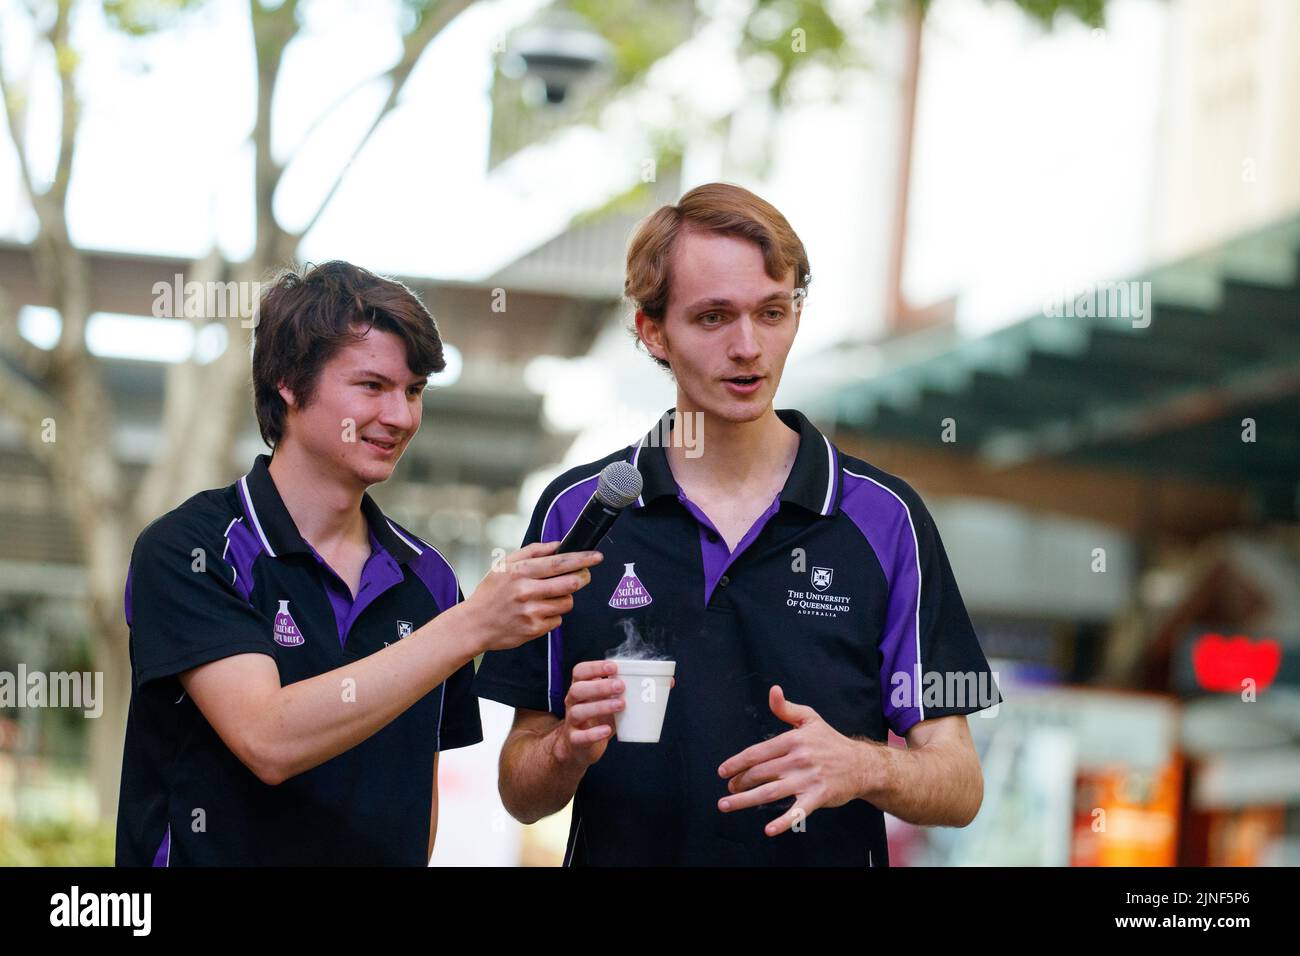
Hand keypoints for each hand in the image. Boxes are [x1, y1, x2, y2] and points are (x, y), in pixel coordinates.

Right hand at [461, 542, 601, 653]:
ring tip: (550, 596)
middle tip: (583, 575)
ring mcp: (531, 611)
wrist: (474, 624)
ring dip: (565, 598)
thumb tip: (557, 545)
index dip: (581, 559)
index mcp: (520, 572)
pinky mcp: (534, 629)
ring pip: (567, 602)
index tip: (596, 556)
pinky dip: (553, 615)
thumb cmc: (491, 592)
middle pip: (569, 583)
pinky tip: (539, 612)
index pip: (558, 563)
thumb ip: (532, 552)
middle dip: (582, 578)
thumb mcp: (504, 565)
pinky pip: (558, 620)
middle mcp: (526, 591)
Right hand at [550, 660, 678, 770]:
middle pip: (578, 689)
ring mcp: (571, 722)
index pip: (580, 671)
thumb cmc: (600, 719)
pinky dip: (594, 733)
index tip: (614, 667)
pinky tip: (607, 730)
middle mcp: (572, 703)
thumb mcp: (614, 703)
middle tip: (622, 686)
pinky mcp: (574, 741)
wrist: (580, 748)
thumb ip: (635, 692)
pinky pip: (580, 737)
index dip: (595, 667)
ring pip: (578, 711)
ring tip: (622, 705)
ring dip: (600, 706)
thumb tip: (669, 682)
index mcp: (581, 688)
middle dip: (600, 686)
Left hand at [716, 685, 871, 836]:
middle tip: (728, 790)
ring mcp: (808, 779)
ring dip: (745, 800)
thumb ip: (786, 708)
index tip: (723, 771)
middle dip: (739, 782)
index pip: (757, 752)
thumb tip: (773, 691)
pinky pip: (797, 812)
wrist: (861, 765)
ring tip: (727, 804)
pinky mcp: (818, 797)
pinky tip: (768, 830)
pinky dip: (783, 822)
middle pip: (760, 773)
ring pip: (770, 792)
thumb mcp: (810, 719)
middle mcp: (799, 759)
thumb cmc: (831, 741)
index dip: (737, 762)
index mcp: (794, 740)